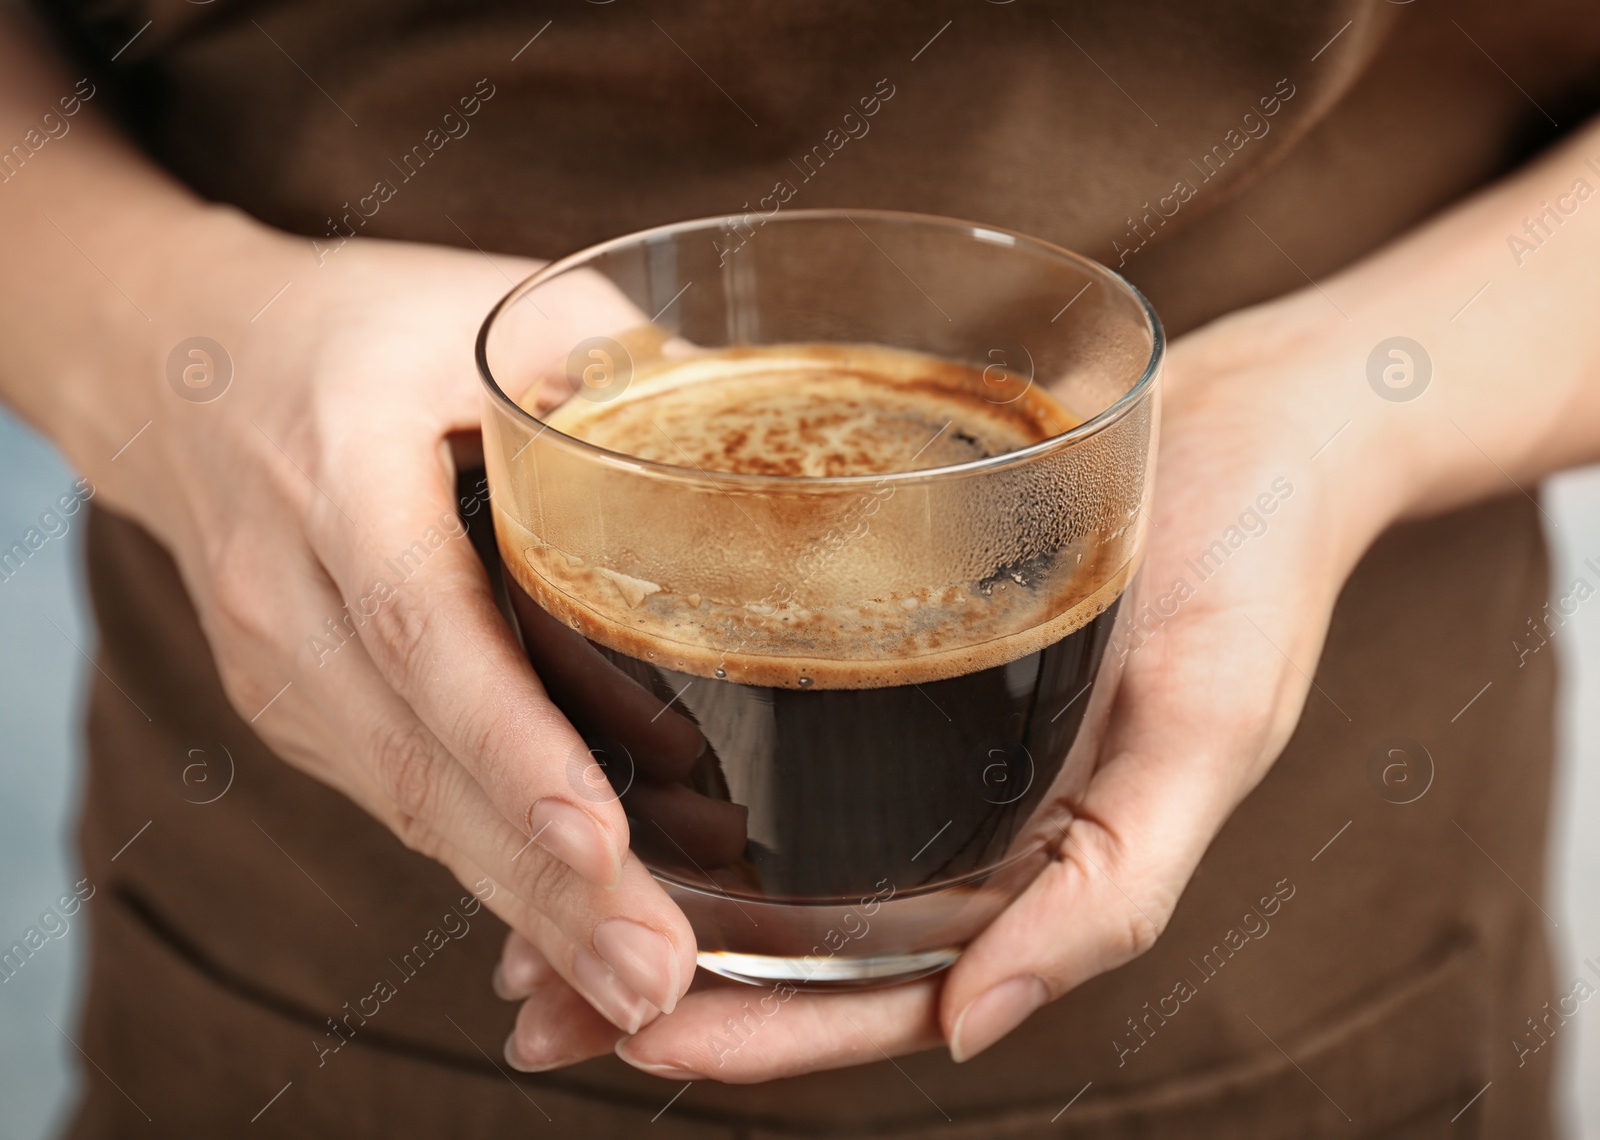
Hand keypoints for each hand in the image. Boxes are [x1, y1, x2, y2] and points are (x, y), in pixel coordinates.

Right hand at [81, 214, 699, 1050]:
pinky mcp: (298, 706)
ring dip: (523, 902)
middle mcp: (288, 585)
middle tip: (656, 973)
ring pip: (405, 803)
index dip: (509, 739)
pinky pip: (398, 796)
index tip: (595, 838)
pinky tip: (574, 917)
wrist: (187, 368)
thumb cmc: (367, 329)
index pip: (421, 624)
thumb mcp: (492, 305)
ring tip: (637, 979)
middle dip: (539, 882)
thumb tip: (772, 437)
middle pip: (415, 758)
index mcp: (337, 466)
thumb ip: (618, 363)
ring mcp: (279, 663)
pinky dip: (487, 863)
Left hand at [496, 284, 1406, 1077]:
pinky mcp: (897, 641)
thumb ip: (1113, 890)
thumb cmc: (1256, 571)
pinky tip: (606, 750)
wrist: (1259, 420)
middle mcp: (961, 820)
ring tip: (531, 906)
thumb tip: (973, 1027)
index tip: (633, 1034)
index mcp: (1032, 871)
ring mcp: (923, 735)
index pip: (881, 992)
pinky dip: (698, 754)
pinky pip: (785, 714)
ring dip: (661, 881)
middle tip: (536, 1001)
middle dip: (670, 975)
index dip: (764, 1032)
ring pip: (774, 844)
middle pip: (801, 936)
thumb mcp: (1209, 737)